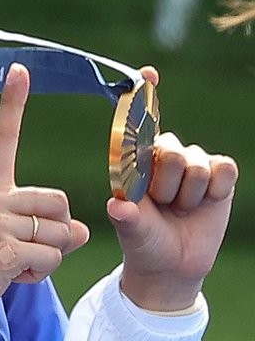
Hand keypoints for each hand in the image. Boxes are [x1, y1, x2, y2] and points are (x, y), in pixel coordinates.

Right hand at [0, 64, 89, 306]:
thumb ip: (49, 231)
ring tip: (15, 266)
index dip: (12, 103)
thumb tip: (85, 231)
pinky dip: (40, 274)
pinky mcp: (3, 248)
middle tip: (28, 252)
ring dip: (50, 257)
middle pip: (60, 201)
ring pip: (61, 233)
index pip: (3, 139)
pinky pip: (51, 257)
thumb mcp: (10, 244)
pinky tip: (11, 277)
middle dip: (59, 232)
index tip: (19, 69)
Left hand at [111, 68, 238, 309]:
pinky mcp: (219, 176)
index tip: (147, 74)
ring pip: (196, 162)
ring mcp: (191, 165)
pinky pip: (223, 168)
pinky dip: (215, 189)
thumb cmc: (144, 244)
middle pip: (169, 148)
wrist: (173, 266)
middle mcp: (161, 157)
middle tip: (161, 205)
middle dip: (165, 183)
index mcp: (134, 162)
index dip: (144, 97)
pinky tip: (205, 203)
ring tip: (179, 209)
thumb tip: (118, 206)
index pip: (138, 125)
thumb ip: (127, 218)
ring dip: (188, 194)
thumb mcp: (132, 232)